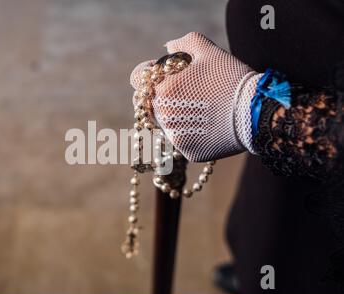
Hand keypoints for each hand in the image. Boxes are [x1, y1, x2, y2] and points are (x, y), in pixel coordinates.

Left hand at [130, 32, 261, 161]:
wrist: (255, 112)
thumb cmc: (231, 78)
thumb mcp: (208, 51)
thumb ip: (183, 44)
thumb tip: (168, 47)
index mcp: (162, 90)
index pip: (137, 78)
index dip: (148, 73)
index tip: (163, 74)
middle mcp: (163, 116)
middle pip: (152, 102)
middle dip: (165, 96)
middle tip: (189, 92)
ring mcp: (175, 137)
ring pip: (166, 123)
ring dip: (177, 116)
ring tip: (203, 109)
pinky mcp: (188, 151)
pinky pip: (183, 139)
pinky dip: (192, 132)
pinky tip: (210, 124)